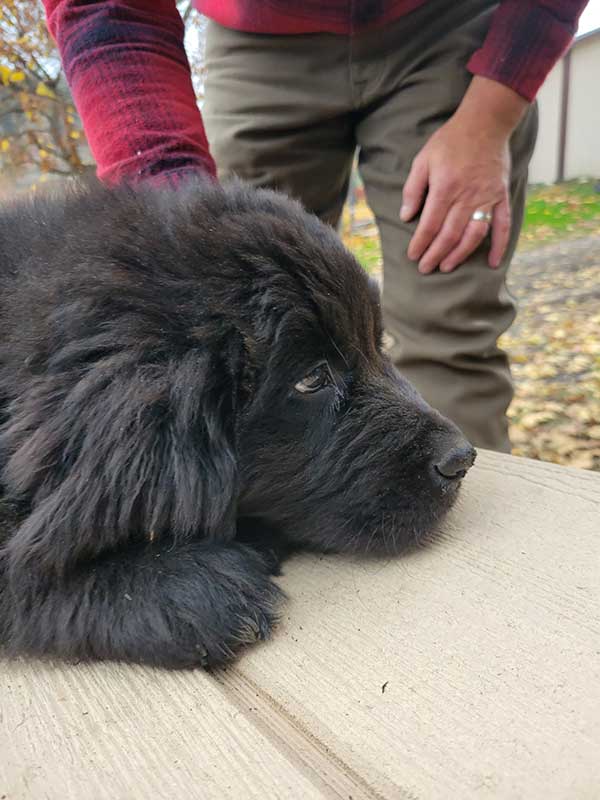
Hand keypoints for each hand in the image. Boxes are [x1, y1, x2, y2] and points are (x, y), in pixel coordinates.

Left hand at [400, 76, 527, 273]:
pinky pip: (503, 225)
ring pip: (473, 235)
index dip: (420, 243)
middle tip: (425, 268)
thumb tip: (406, 217)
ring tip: (447, 266)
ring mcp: (487, 198)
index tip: (413, 256)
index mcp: (445, 188)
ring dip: (459, 254)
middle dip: (435, 254)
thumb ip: (413, 189)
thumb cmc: (450, 141)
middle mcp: (467, 197)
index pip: (430, 225)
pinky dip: (499, 245)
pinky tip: (492, 262)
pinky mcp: (501, 197)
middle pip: (449, 235)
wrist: (485, 123)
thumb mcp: (423, 160)